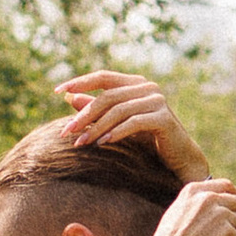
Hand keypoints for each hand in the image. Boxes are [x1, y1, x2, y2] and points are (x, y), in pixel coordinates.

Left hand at [55, 67, 211, 181]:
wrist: (178, 158)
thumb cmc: (146, 140)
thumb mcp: (116, 123)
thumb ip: (96, 110)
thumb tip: (69, 98)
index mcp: (135, 83)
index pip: (103, 76)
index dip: (79, 81)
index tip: (57, 91)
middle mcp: (147, 87)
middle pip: (108, 96)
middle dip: (84, 115)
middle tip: (66, 132)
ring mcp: (157, 101)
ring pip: (118, 110)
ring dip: (96, 128)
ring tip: (81, 143)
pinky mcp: (164, 118)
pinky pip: (134, 122)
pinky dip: (116, 132)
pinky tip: (103, 143)